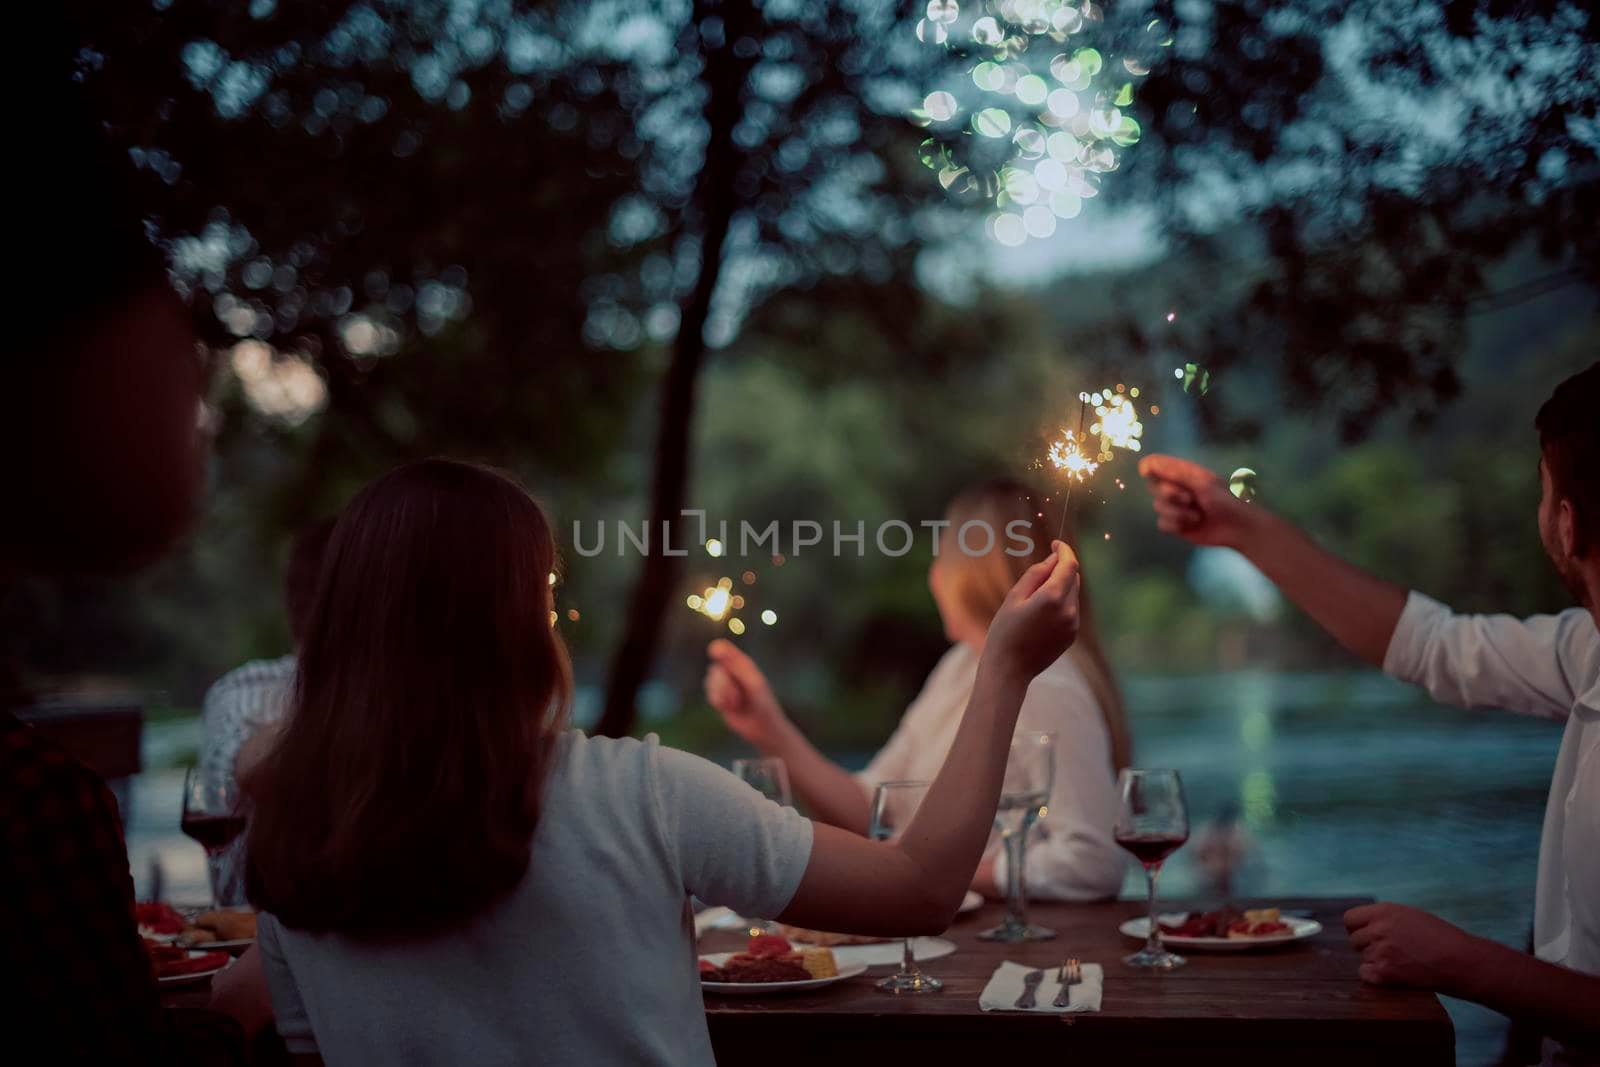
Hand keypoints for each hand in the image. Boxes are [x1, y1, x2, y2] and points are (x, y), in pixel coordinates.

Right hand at [703, 639, 787, 748]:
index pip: (724, 650)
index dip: (718, 650)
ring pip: (710, 682)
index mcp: (743, 664)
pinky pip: (710, 695)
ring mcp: (725, 685)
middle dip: (723, 683)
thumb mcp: (752, 682)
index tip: (713, 651)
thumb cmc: (762, 703)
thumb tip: (716, 647)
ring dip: (722, 694)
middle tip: (738, 695)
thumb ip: (736, 665)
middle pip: (715, 669)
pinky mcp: (719, 698)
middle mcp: (732, 672)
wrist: (763, 727)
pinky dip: (719, 701)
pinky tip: (729, 708)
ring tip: (736, 702)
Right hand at [982, 540, 1080, 680]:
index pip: (1069, 564)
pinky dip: (1061, 603)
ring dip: (1061, 587)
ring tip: (1034, 600)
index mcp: (1053, 598)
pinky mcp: (1072, 635)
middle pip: (1073, 578)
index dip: (1065, 550)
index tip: (1056, 543)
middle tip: (1038, 572)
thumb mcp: (1014, 597)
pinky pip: (1071, 610)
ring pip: (1073, 593)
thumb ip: (1037, 574)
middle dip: (1061, 569)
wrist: (1009, 670)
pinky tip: (1039, 615)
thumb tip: (1054, 558)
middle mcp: (1069, 611)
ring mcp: (1073, 624)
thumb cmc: (1005, 631)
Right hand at [1137, 454, 1256, 547]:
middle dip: (1169, 494)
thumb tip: (1150, 463)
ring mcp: (1175, 507)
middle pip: (1153, 487)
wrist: (1238, 529)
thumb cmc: (1227, 501)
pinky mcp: (1176, 525)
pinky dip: (1176, 525)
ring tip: (1197, 516)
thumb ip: (1176, 474)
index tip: (1148, 473)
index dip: (1149, 467)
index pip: (1155, 464)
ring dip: (1177, 512)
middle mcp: (1176, 488)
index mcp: (1183, 473)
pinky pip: (1162, 523)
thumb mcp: (1204, 483)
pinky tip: (1192, 525)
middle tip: (1189, 499)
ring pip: (1158, 507)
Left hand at [1344, 902, 1478, 991]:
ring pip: (1363, 958)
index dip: (1358, 928)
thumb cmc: (1442, 938)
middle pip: (1355, 940)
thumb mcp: (1411, 916)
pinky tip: (1396, 974)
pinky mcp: (1385, 972)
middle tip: (1392, 952)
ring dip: (1376, 961)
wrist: (1462, 961)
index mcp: (1384, 911)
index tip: (1367, 935)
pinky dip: (1376, 977)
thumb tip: (1364, 926)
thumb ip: (1385, 918)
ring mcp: (1380, 950)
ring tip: (1402, 961)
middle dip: (1368, 946)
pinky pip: (1365, 974)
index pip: (1350, 919)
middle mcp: (1378, 928)